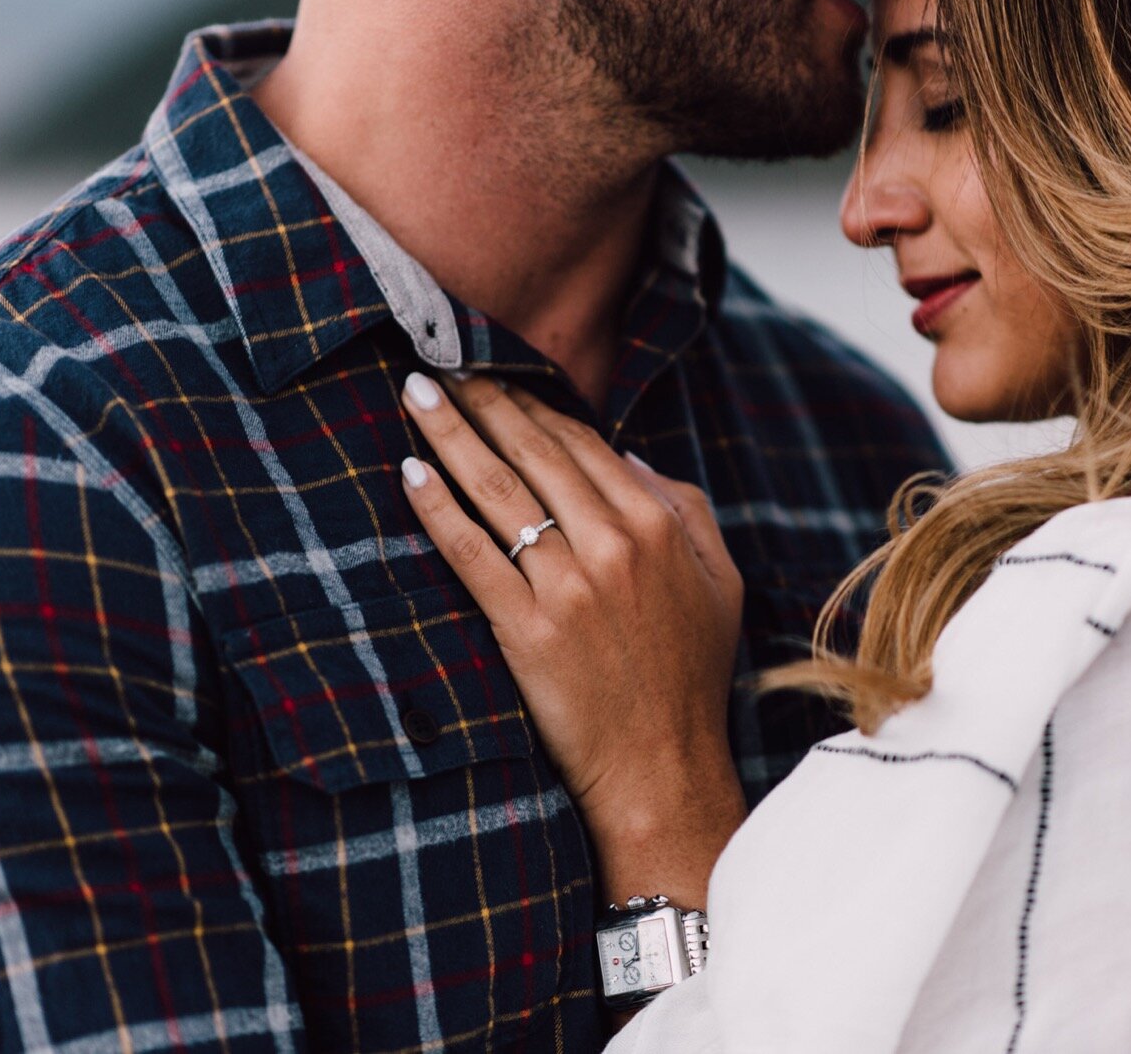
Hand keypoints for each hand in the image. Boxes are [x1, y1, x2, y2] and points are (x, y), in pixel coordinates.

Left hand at [398, 372, 746, 902]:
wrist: (664, 769)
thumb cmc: (690, 678)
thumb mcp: (720, 582)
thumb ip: (686, 508)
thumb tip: (630, 456)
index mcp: (660, 525)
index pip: (582, 443)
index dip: (533, 402)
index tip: (495, 372)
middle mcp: (615, 545)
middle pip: (533, 452)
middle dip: (482, 400)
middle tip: (437, 361)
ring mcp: (569, 586)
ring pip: (497, 489)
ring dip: (450, 433)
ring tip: (414, 395)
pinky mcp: (528, 629)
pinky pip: (472, 552)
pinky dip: (437, 508)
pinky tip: (410, 471)